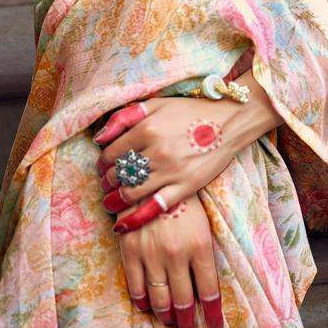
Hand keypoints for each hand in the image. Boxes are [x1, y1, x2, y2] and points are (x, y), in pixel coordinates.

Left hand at [94, 96, 242, 232]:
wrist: (228, 121)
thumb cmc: (189, 111)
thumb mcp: (156, 104)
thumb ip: (125, 117)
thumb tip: (99, 137)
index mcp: (147, 128)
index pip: (112, 152)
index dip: (102, 162)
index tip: (103, 167)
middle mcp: (156, 151)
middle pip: (119, 173)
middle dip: (107, 181)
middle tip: (106, 184)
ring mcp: (171, 171)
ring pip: (131, 192)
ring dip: (115, 199)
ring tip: (111, 201)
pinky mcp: (186, 187)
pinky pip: (155, 207)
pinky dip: (135, 218)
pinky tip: (122, 224)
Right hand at [115, 192, 224, 327]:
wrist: (150, 175)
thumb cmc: (182, 199)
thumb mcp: (202, 224)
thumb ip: (204, 255)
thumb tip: (205, 288)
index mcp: (200, 246)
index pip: (209, 293)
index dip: (212, 316)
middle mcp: (176, 254)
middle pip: (184, 302)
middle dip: (187, 321)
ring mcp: (151, 253)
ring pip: (160, 300)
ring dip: (166, 316)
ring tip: (170, 322)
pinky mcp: (130, 250)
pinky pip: (136, 288)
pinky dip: (143, 302)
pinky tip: (148, 306)